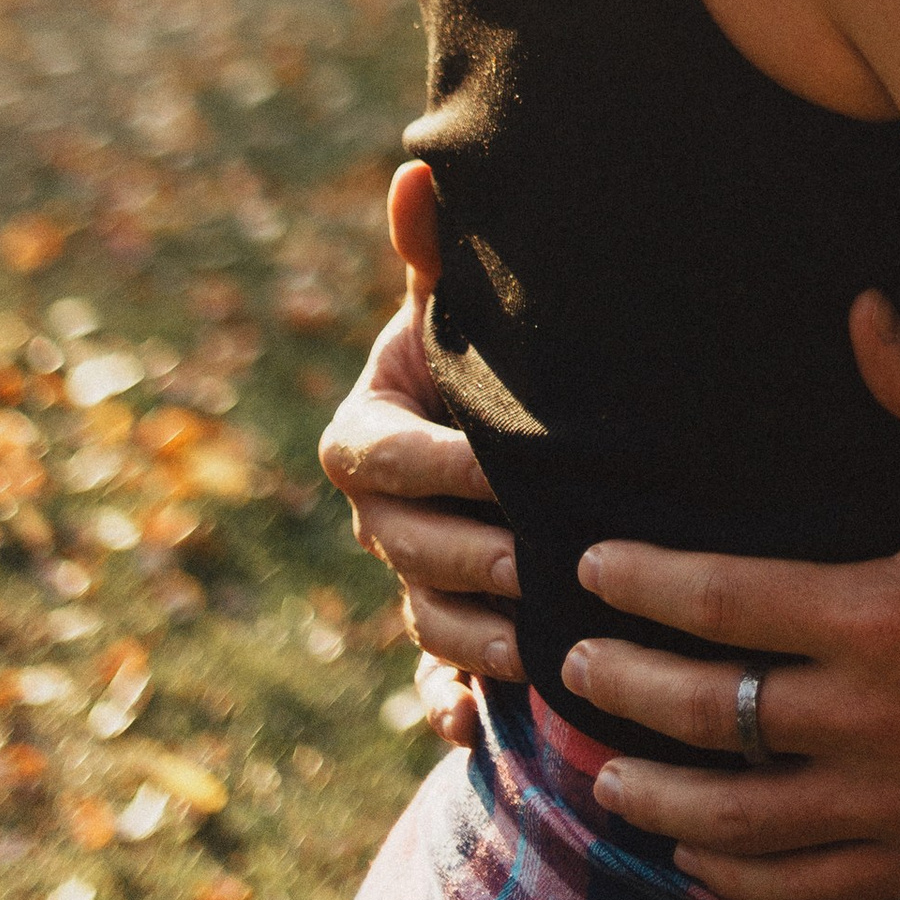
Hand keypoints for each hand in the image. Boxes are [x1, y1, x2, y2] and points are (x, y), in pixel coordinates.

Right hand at [318, 162, 520, 729]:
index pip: (386, 459)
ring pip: (423, 623)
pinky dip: (449, 710)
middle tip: (533, 562)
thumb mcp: (456, 304)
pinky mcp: (444, 635)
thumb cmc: (480, 348)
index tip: (498, 463)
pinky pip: (433, 686)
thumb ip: (433, 252)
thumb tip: (416, 168)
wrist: (504, 410)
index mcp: (365, 436)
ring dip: (473, 640)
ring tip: (534, 644)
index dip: (437, 464)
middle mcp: (380, 518)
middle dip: (467, 558)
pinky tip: (479, 730)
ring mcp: (409, 581)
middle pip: (406, 550)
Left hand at [565, 293, 899, 899]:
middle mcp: (867, 722)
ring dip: (659, 797)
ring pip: (738, 816)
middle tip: (569, 669)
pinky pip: (804, 883)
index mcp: (881, 617)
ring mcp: (890, 806)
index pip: (725, 602)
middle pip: (709, 712)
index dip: (647, 585)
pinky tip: (702, 854)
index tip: (590, 569)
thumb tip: (861, 306)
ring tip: (606, 775)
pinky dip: (739, 873)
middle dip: (624, 688)